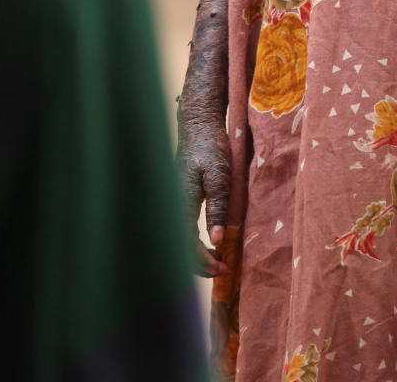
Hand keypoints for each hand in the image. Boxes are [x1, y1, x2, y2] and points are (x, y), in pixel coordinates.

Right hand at [177, 105, 231, 277]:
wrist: (198, 126)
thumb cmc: (210, 147)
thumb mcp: (219, 175)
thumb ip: (217, 207)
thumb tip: (218, 241)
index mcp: (181, 200)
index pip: (186, 243)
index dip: (203, 260)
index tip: (223, 267)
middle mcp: (173, 204)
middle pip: (179, 247)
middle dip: (199, 265)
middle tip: (224, 270)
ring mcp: (173, 202)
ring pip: (178, 240)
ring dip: (196, 256)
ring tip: (218, 262)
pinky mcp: (177, 200)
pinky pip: (181, 230)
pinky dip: (193, 244)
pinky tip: (209, 246)